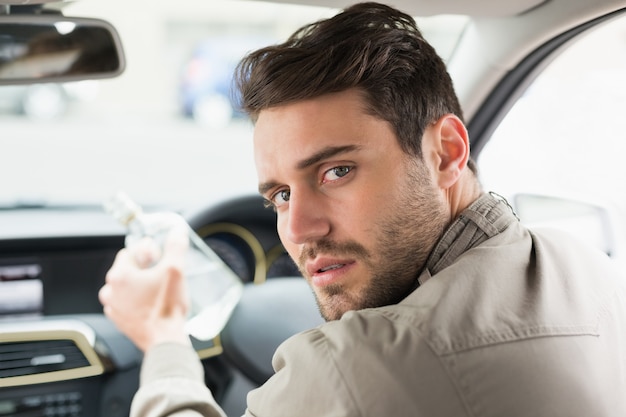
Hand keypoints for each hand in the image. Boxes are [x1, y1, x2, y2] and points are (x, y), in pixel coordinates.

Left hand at [99, 227, 191, 351]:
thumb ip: (175, 246)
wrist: (165, 340)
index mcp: (120, 275)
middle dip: (145, 267)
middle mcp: (111, 290)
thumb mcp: (176, 270)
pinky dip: (137, 300)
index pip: (130, 251)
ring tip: (158, 289)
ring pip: (126, 286)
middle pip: (127, 268)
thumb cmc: (166, 308)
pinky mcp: (120, 320)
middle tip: (162, 273)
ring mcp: (113, 307)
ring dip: (140, 284)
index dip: (148, 251)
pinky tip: (153, 302)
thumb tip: (177, 231)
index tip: (161, 258)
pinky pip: (126, 302)